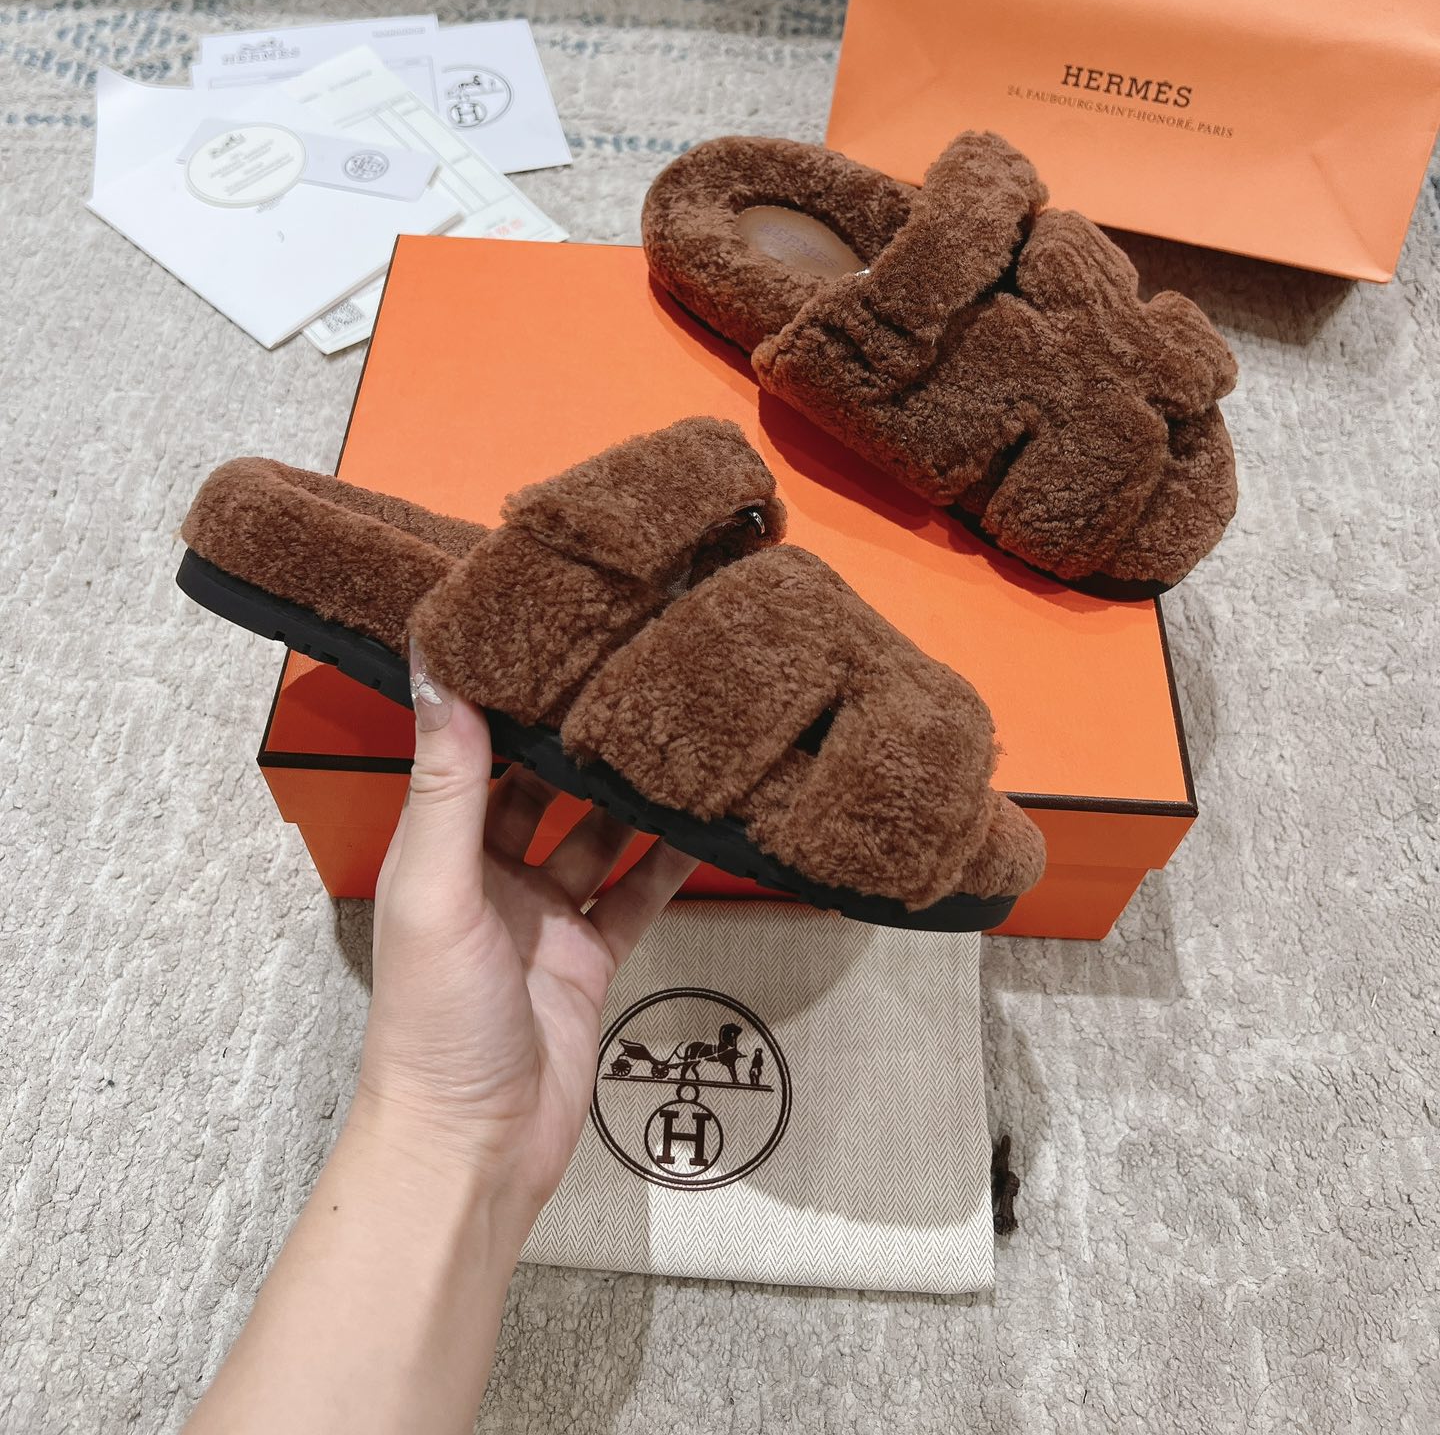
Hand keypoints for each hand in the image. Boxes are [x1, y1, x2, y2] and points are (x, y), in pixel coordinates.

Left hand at [350, 642, 694, 1233]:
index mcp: (440, 849)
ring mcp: (545, 914)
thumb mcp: (436, 889)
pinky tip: (705, 814)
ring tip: (680, 724)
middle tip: (633, 662)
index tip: (547, 625)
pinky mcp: (592, 955)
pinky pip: (636, 891)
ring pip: (597, 830)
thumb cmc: (434, 1021)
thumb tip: (435, 666)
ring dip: (630, 787)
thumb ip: (447, 782)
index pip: (473, 749)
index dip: (504, 692)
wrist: (476, 1148)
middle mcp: (490, 872)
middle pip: (541, 783)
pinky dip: (667, 856)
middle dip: (578, 732)